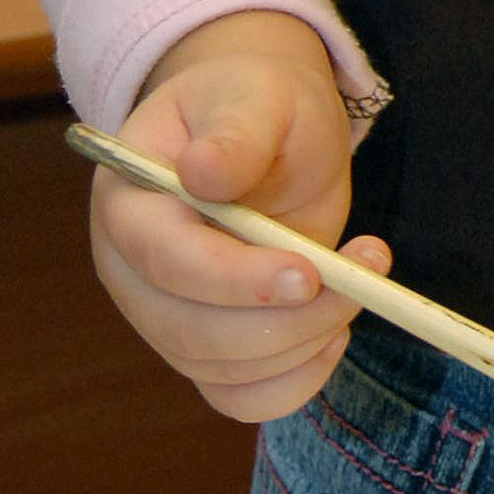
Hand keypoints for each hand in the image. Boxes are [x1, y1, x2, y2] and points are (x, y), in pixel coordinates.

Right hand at [89, 9, 391, 423]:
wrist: (262, 127)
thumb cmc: (253, 104)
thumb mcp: (256, 96)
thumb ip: (237, 135)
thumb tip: (202, 173)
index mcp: (129, 204)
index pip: (166, 260)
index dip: (236, 278)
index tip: (308, 273)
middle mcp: (133, 272)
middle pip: (192, 332)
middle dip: (287, 318)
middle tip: (364, 274)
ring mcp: (164, 317)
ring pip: (221, 370)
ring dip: (304, 343)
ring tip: (362, 282)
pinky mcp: (204, 348)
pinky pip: (239, 397)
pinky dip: (294, 382)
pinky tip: (333, 334)